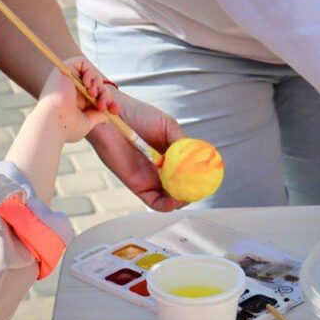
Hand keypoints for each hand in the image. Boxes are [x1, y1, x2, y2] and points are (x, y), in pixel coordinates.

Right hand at [36, 57, 118, 143]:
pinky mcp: (64, 69)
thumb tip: (108, 114)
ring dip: (98, 84)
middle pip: (96, 85)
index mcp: (74, 101)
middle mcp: (70, 89)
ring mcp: (67, 79)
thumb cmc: (66, 127)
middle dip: (105, 94)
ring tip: (93, 95)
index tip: (115, 111)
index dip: (108, 101)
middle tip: (104, 105)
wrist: (53, 122)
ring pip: (91, 75)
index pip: (96, 96)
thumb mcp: (86, 123)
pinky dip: (89, 71)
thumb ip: (97, 116)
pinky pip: (82, 62)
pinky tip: (87, 85)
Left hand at [84, 78, 187, 211]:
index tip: (207, 180)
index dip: (198, 179)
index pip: (187, 174)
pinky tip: (175, 199)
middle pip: (180, 189)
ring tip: (188, 194)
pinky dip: (166, 205)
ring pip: (169, 199)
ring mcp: (148, 178)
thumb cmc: (136, 115)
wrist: (111, 114)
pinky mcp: (136, 185)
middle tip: (199, 189)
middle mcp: (159, 170)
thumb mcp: (167, 126)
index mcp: (169, 156)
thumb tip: (196, 158)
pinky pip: (153, 201)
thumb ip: (182, 143)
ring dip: (182, 201)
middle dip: (192, 192)